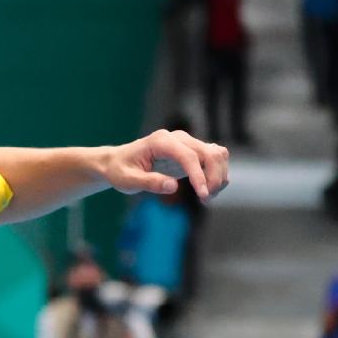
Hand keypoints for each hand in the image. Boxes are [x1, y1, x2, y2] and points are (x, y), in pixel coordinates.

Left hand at [98, 129, 229, 200]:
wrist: (118, 162)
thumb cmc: (120, 171)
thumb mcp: (128, 181)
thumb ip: (150, 182)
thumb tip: (173, 186)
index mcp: (161, 141)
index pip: (189, 156)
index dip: (200, 176)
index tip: (202, 195)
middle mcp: (177, 138)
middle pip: (209, 153)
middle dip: (213, 178)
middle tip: (205, 200)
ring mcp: (187, 142)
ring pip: (217, 154)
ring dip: (218, 176)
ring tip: (206, 197)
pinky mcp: (192, 151)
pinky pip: (214, 158)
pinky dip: (217, 174)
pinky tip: (207, 190)